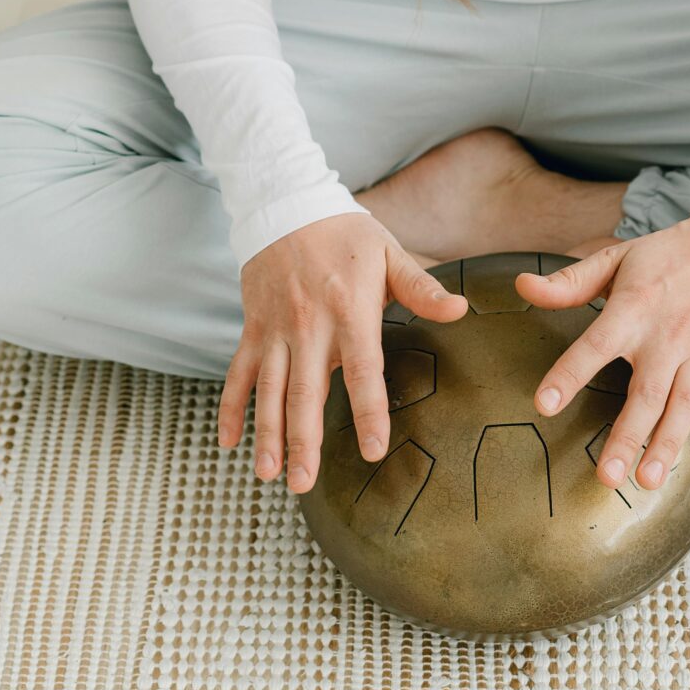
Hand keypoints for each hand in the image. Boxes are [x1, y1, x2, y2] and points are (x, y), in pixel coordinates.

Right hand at [216, 211, 468, 492]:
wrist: (285, 205)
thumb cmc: (346, 234)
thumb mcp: (388, 253)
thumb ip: (421, 287)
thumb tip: (460, 309)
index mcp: (350, 310)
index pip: (362, 370)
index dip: (368, 411)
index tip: (373, 449)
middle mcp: (309, 325)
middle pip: (306, 392)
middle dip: (303, 441)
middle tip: (304, 484)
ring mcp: (275, 329)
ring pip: (269, 390)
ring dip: (267, 434)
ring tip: (268, 474)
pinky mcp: (253, 328)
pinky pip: (238, 373)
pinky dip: (230, 407)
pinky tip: (229, 442)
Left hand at [513, 204, 689, 490]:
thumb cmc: (668, 254)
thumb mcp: (616, 258)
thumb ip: (569, 282)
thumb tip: (521, 287)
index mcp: (634, 308)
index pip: (595, 346)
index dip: (568, 375)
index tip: (543, 406)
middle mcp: (668, 336)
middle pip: (645, 394)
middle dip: (626, 438)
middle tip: (605, 478)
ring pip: (684, 408)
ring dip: (667, 447)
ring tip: (648, 482)